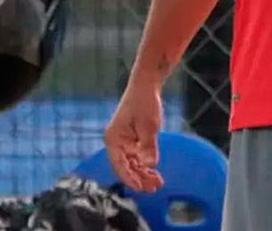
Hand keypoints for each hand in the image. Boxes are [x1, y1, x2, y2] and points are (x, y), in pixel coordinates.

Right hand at [104, 72, 163, 192]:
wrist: (146, 84)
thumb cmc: (144, 102)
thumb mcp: (149, 126)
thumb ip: (148, 147)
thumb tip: (150, 164)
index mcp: (114, 139)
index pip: (120, 166)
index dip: (131, 179)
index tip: (142, 188)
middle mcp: (116, 142)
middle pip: (126, 167)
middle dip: (140, 178)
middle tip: (155, 187)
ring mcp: (123, 141)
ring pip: (132, 163)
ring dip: (143, 173)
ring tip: (157, 182)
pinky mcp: (131, 139)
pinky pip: (136, 156)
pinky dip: (144, 164)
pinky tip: (154, 171)